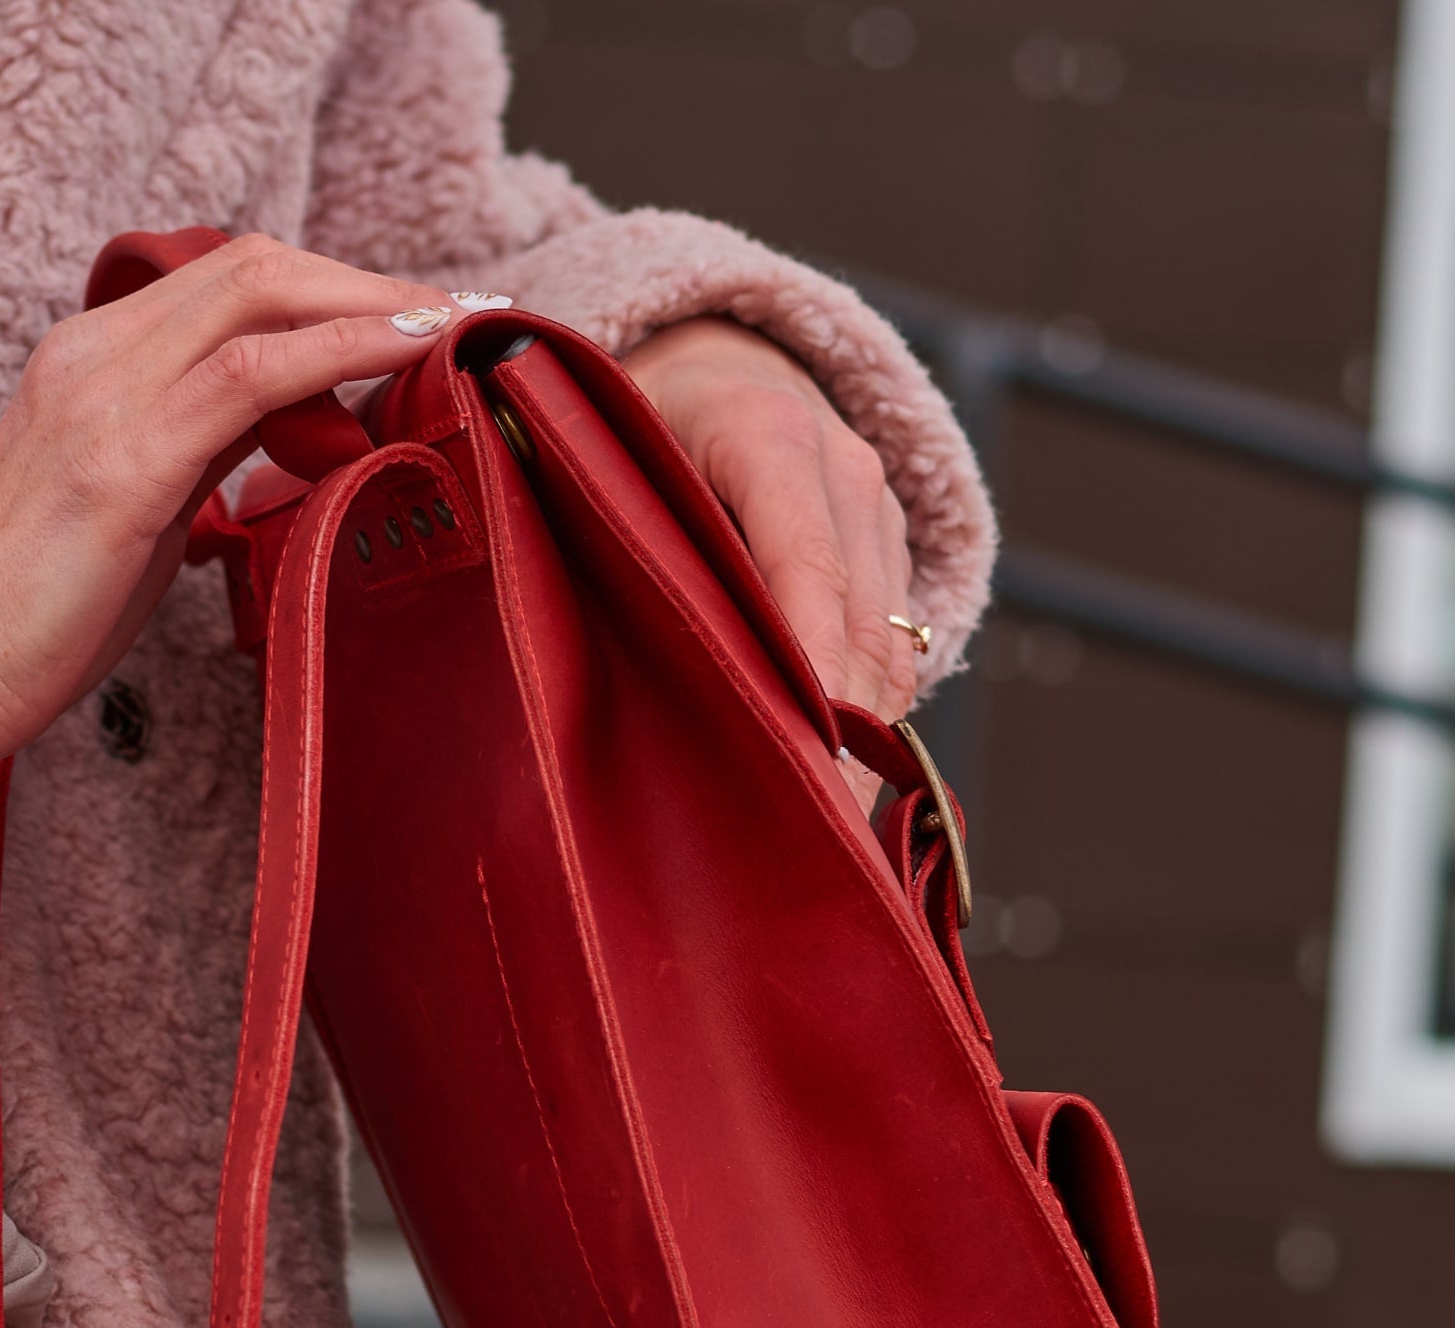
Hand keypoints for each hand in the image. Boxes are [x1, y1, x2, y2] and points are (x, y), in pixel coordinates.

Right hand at [0, 238, 463, 781]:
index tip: (408, 321)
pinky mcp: (124, 461)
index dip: (329, 287)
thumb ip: (205, 449)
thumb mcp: (139, 504)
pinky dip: (341, 349)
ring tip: (448, 328)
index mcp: (92, 358)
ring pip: (260, 296)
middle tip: (451, 314)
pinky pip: (254, 373)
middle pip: (255, 266)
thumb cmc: (36, 609)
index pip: (229, 284)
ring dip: (371, 304)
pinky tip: (400, 357)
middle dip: (366, 281)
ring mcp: (106, 397)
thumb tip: (295, 425)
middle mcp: (95, 353)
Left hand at [621, 317, 920, 806]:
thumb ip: (597, 520)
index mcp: (765, 432)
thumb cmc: (630, 415)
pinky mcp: (893, 553)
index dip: (807, 672)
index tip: (800, 764)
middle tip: (809, 842)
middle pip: (855, 628)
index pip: (803, 567)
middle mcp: (843, 469)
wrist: (717, 358)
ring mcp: (878, 512)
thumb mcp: (598, 447)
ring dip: (860, 748)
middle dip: (838, 741)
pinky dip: (866, 723)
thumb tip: (560, 618)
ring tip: (824, 841)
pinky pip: (891, 654)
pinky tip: (832, 791)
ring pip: (884, 652)